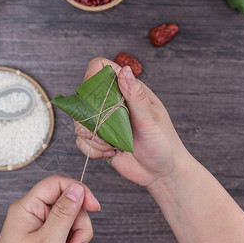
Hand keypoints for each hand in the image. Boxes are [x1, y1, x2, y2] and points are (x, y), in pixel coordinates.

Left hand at [0, 174, 99, 242]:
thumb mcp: (48, 242)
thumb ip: (64, 213)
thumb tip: (77, 188)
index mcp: (27, 208)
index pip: (57, 184)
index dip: (78, 190)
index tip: (94, 206)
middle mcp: (34, 216)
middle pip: (70, 206)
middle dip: (78, 228)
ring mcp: (41, 230)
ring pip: (73, 226)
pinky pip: (70, 240)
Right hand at [75, 57, 188, 188]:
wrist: (161, 173)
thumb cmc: (164, 143)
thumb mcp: (151, 119)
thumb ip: (136, 95)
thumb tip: (124, 70)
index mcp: (128, 90)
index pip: (101, 68)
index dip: (93, 76)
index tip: (97, 97)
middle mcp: (113, 103)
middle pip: (83, 96)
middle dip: (89, 116)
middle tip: (106, 128)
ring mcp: (104, 121)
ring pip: (79, 121)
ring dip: (92, 137)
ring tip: (112, 146)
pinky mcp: (98, 139)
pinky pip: (81, 141)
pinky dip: (92, 150)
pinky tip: (110, 153)